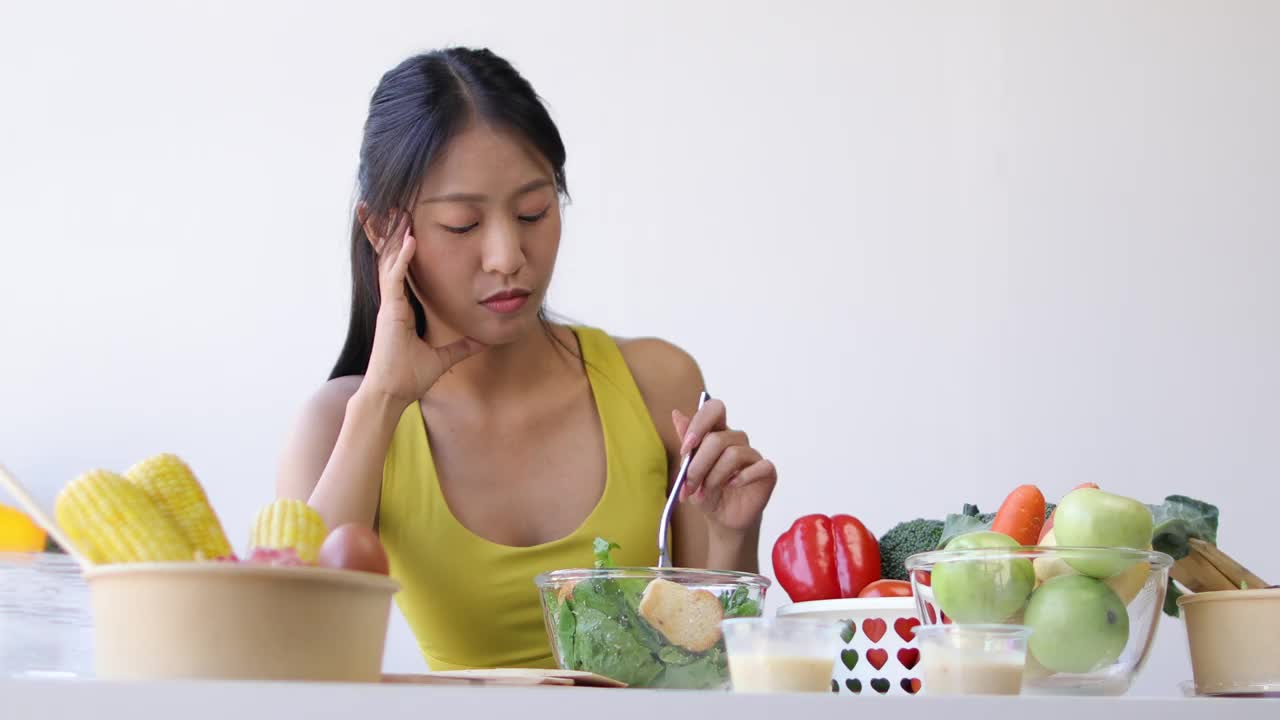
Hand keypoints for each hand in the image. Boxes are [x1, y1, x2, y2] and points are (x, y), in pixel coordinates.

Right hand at [361, 216, 484, 405]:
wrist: (393, 394)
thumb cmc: (409, 377)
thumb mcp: (443, 358)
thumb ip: (460, 347)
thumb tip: (481, 342)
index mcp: (402, 308)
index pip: (403, 270)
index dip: (403, 248)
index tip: (408, 225)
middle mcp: (394, 302)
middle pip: (392, 258)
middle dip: (394, 232)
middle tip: (397, 205)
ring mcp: (390, 304)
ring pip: (390, 261)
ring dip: (395, 236)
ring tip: (399, 210)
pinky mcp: (390, 311)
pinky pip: (395, 278)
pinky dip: (402, 258)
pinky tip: (409, 240)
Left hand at [672, 398, 775, 533]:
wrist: (722, 519)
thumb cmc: (707, 492)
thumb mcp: (689, 471)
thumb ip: (687, 444)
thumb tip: (676, 414)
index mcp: (717, 433)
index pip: (714, 409)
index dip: (699, 424)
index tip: (685, 449)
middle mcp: (736, 440)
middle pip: (718, 439)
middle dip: (698, 465)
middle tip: (689, 485)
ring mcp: (753, 455)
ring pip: (733, 454)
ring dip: (714, 477)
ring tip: (704, 494)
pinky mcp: (767, 471)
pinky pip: (759, 466)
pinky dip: (742, 478)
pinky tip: (732, 486)